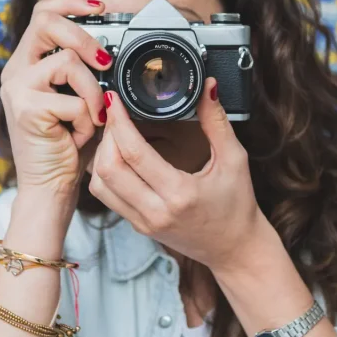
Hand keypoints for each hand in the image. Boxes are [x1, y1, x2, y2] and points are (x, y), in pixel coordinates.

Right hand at [0, 0, 111, 199]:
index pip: (42, 14)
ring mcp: (17, 88)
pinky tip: (78, 136)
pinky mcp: (26, 108)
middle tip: (105, 62)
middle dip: (84, 38)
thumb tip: (111, 50)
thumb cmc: (68, 145)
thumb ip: (86, 73)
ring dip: (93, 93)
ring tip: (91, 119)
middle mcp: (16, 71)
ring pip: (69, 62)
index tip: (99, 7)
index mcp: (28, 65)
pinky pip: (73, 99)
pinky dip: (87, 119)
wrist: (50, 186)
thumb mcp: (80, 100)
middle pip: (47, 23)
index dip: (69, 3)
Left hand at [89, 79, 264, 269]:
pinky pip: (107, 197)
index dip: (119, 123)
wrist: (235, 250)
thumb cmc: (237, 206)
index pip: (134, 154)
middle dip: (106, 136)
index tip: (114, 100)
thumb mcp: (234, 160)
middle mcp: (155, 211)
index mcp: (180, 195)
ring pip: (99, 185)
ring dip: (100, 155)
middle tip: (114, 114)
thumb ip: (217, 121)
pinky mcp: (138, 226)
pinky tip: (117, 156)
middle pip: (107, 169)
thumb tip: (207, 86)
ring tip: (114, 134)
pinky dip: (104, 172)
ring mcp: (143, 222)